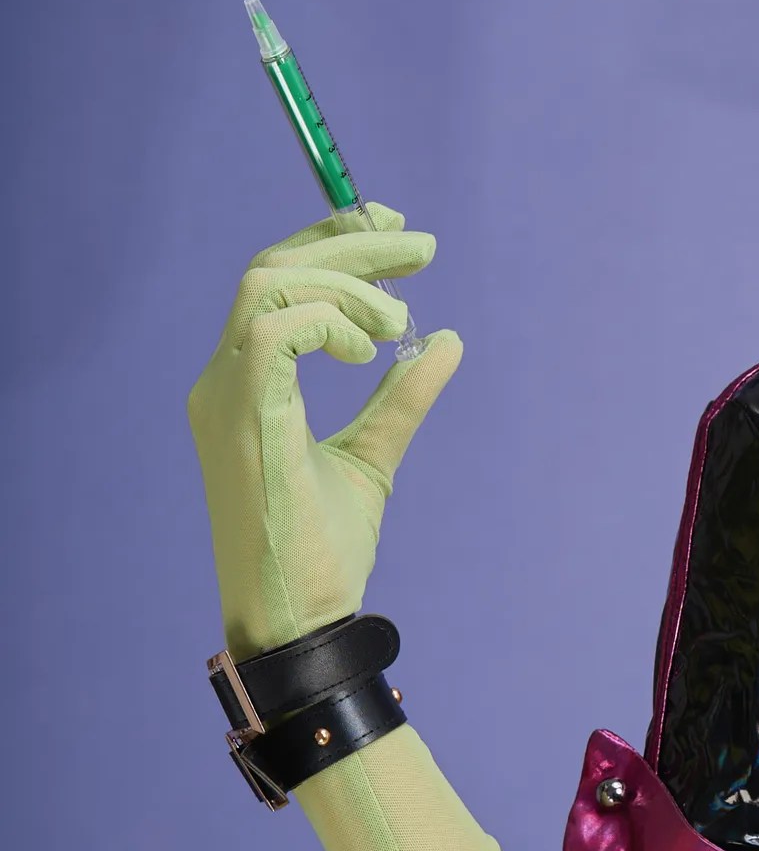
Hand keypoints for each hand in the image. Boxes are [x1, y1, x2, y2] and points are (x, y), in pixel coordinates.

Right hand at [188, 204, 458, 650]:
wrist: (300, 619)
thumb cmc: (323, 553)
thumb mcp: (373, 458)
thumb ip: (401, 400)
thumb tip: (446, 342)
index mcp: (244, 384)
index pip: (275, 280)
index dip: (332, 242)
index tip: (393, 231)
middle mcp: (221, 380)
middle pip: (272, 267)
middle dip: (349, 243)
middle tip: (420, 246)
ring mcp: (224, 395)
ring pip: (269, 283)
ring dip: (347, 286)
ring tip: (399, 322)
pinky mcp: (241, 415)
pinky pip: (277, 328)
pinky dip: (331, 322)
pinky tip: (372, 352)